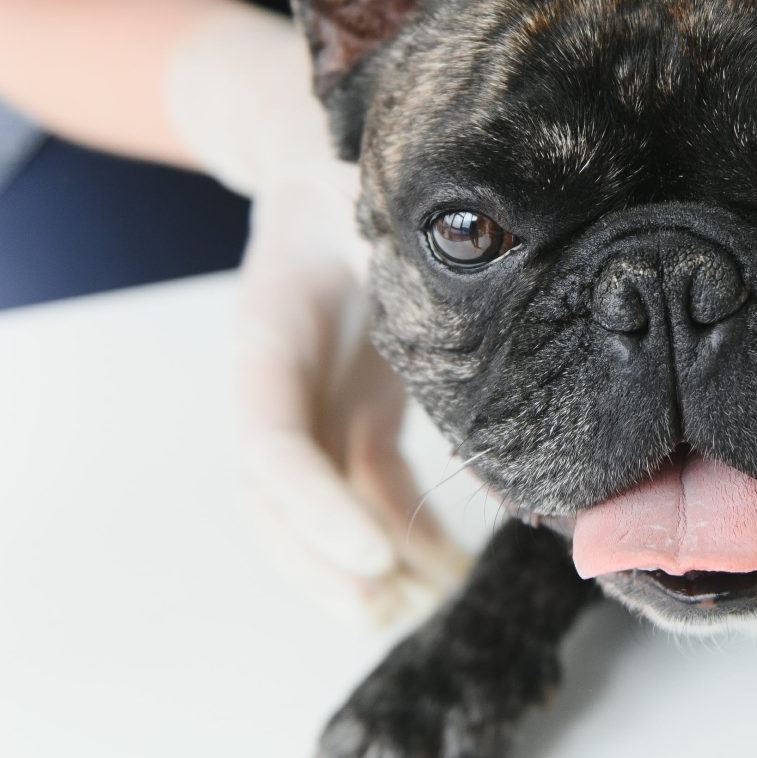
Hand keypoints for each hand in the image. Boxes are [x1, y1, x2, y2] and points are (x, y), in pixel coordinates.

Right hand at [168, 8, 466, 621]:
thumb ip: (405, 234)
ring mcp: (312, 398)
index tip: (372, 554)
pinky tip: (443, 570)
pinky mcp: (352, 407)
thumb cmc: (354, 164)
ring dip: (363, 567)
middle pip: (274, 499)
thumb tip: (488, 255)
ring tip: (425, 605)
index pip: (272, 439)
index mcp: (268, 326)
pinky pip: (363, 488)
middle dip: (324, 565)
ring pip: (316, 508)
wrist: (319, 149)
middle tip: (391, 608)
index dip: (313, 506)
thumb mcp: (371, 190)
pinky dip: (398, 533)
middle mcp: (277, 377)